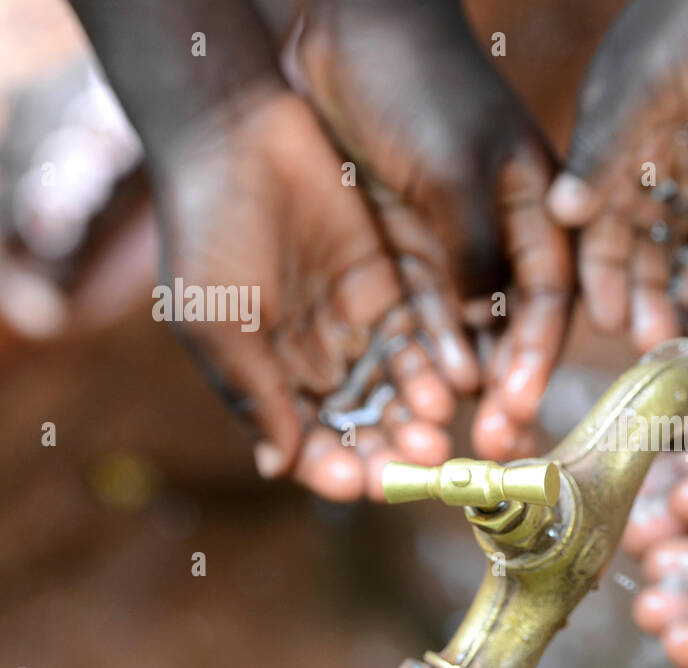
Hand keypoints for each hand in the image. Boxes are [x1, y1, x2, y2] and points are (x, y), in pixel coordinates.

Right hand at [153, 86, 439, 500]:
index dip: (334, 469)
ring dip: (417, 415)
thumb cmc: (209, 231)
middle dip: (389, 450)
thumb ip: (254, 392)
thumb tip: (280, 469)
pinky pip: (419, 339)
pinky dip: (434, 366)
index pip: (310, 444)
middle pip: (363, 426)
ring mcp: (356, 326)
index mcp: (268, 379)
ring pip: (397, 390)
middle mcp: (317, 363)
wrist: (237, 136)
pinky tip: (452, 384)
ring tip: (435, 427)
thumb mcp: (220, 320)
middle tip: (416, 463)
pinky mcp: (390, 287)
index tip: (357, 484)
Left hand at [290, 0, 571, 458]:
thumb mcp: (455, 171)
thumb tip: (484, 336)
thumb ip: (475, 256)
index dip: (535, 359)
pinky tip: (410, 393)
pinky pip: (414, 311)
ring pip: (462, 327)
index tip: (513, 409)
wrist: (341, 27)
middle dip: (501, 387)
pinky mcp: (402, 244)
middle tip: (488, 444)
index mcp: (537, 209)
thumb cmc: (414, 84)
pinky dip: (415, 352)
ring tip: (442, 433)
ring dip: (456, 381)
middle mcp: (500, 232)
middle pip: (510, 327)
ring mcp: (449, 240)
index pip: (550, 301)